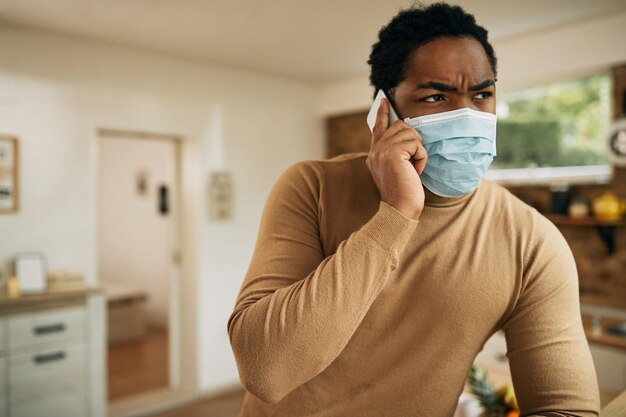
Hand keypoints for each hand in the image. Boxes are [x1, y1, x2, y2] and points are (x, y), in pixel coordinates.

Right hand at [366, 98, 427, 219]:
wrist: (400, 210)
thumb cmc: (404, 194)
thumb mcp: (398, 169)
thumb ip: (397, 153)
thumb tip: (409, 135)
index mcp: (375, 154)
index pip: (379, 127)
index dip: (383, 113)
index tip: (384, 100)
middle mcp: (375, 150)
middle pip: (401, 126)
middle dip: (414, 141)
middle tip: (412, 163)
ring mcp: (382, 150)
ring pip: (410, 133)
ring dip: (418, 151)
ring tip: (413, 169)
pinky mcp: (392, 152)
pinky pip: (416, 144)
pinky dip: (421, 158)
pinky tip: (415, 171)